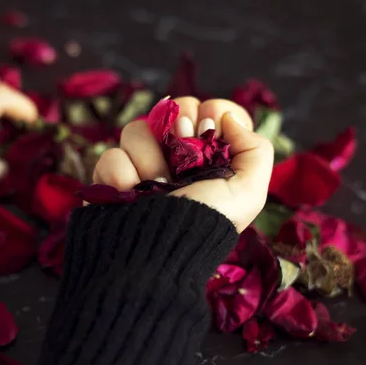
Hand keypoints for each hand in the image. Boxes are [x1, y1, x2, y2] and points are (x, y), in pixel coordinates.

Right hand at [92, 97, 273, 231]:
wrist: (155, 255)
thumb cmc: (203, 225)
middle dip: (176, 131)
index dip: (209, 113)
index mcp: (207, 158)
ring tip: (155, 187)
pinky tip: (130, 194)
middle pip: (170, 109)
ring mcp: (140, 165)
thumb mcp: (247, 194)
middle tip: (180, 159)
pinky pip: (110, 155)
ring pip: (135, 130)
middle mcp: (173, 158)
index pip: (208, 110)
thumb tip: (227, 119)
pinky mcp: (111, 177)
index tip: (206, 130)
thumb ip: (255, 150)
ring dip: (147, 160)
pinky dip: (121, 175)